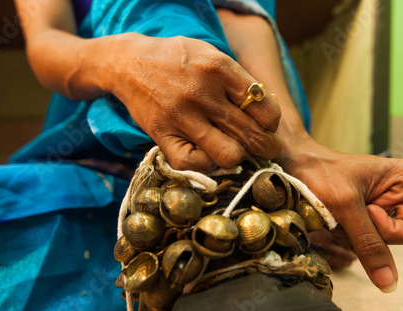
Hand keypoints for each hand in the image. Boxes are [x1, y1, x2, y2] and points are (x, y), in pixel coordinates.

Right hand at [107, 33, 281, 171]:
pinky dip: (205, 164)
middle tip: (265, 147)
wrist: (130, 63)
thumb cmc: (179, 60)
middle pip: (252, 135)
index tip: (267, 124)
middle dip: (267, 147)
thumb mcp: (212, 55)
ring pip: (228, 155)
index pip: (264, 107)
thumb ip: (240, 81)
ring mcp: (181, 117)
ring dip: (238, 157)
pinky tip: (207, 153)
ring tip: (236, 150)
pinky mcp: (162, 135)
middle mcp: (202, 94)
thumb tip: (268, 111)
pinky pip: (194, 164)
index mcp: (219, 69)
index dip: (272, 122)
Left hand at [278, 134, 402, 291]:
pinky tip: (336, 217)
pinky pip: (365, 242)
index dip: (392, 232)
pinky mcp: (369, 215)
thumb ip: (369, 244)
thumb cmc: (321, 174)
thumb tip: (389, 284)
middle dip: (370, 235)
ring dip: (354, 236)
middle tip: (347, 214)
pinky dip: (348, 235)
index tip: (366, 213)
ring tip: (338, 213)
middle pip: (401, 240)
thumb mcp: (345, 207)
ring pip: (380, 244)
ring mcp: (386, 205)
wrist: (298, 164)